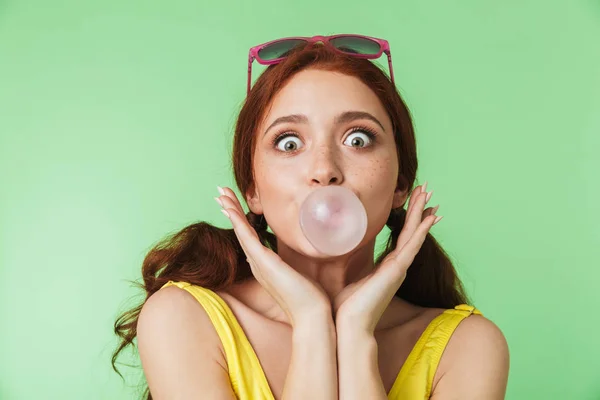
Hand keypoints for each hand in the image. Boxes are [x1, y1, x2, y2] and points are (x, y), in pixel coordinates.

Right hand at [216, 186, 331, 326]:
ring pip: (240, 231)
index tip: (236, 205)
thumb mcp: (304, 276)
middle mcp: (259, 265)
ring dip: (230, 210)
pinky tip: (230, 208)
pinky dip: (237, 221)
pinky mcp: (264, 263)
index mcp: (266, 267)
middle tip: (221, 193)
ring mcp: (259, 264)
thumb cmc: (312, 300)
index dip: (242, 220)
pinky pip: (246, 237)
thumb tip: (313, 254)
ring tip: (220, 193)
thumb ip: (302, 265)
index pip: (251, 238)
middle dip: (231, 211)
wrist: (313, 316)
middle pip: (241, 232)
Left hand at [333, 182, 440, 333]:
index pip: (401, 238)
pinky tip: (429, 217)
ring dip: (421, 212)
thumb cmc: (344, 308)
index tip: (414, 202)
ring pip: (414, 234)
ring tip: (429, 193)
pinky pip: (411, 245)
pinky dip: (421, 230)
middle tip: (425, 188)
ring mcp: (399, 268)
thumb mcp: (347, 280)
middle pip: (411, 231)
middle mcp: (396, 267)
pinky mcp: (397, 271)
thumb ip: (346, 265)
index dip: (408, 219)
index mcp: (386, 268)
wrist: (348, 325)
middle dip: (418, 209)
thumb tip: (333, 252)